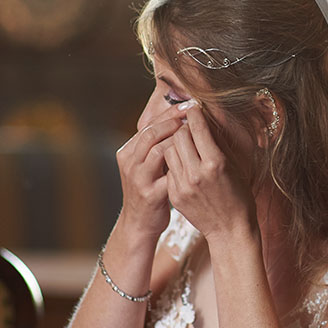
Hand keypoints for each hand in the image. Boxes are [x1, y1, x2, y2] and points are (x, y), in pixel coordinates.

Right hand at [115, 90, 188, 237]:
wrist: (140, 224)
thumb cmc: (151, 190)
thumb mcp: (148, 165)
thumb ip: (158, 145)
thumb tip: (181, 119)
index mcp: (128, 152)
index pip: (149, 124)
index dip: (169, 112)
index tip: (189, 103)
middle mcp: (129, 162)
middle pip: (151, 132)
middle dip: (174, 119)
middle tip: (194, 110)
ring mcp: (138, 178)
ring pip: (158, 149)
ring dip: (180, 137)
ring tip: (197, 129)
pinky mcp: (150, 194)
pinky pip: (169, 172)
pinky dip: (184, 162)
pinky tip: (199, 155)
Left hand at [162, 101, 255, 241]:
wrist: (231, 229)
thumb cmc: (239, 195)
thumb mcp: (235, 165)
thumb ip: (219, 142)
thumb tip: (206, 119)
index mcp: (216, 162)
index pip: (197, 127)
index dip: (195, 113)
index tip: (194, 108)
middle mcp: (197, 173)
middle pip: (179, 135)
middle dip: (184, 128)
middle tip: (191, 128)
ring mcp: (183, 185)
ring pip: (169, 150)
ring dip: (177, 144)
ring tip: (187, 147)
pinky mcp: (174, 195)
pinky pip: (169, 168)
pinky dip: (175, 163)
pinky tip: (185, 166)